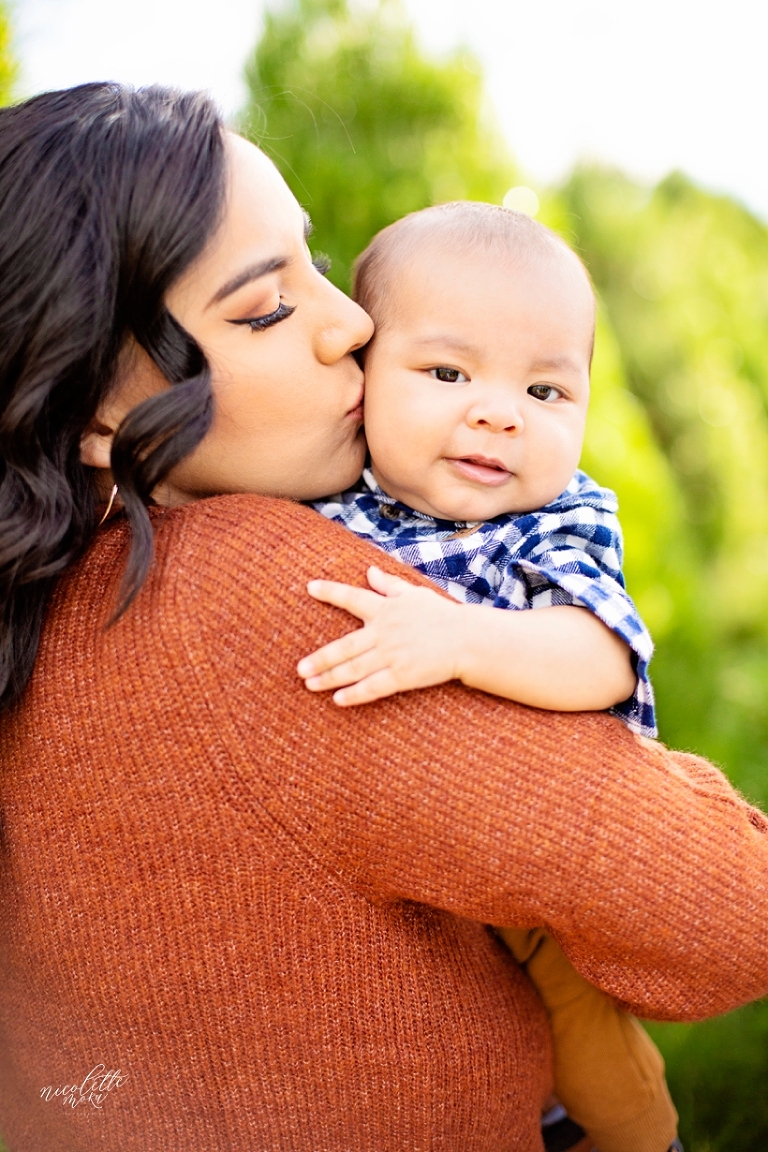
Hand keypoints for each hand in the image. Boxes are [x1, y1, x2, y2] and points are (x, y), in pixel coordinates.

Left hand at [297, 565, 467, 704]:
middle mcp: (384, 632)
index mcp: (386, 609)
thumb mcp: (414, 594)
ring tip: (309, 685)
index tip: (310, 587)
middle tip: (299, 668)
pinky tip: (338, 700)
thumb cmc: (441, 615)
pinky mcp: (403, 675)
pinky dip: (356, 694)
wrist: (467, 639)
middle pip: (345, 646)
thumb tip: (369, 571)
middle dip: (320, 658)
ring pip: (354, 669)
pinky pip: (374, 687)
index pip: (353, 598)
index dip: (331, 592)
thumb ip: (388, 585)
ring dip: (330, 677)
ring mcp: (393, 655)